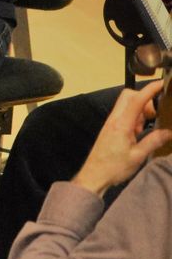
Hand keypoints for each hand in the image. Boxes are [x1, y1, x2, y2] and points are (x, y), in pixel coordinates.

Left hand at [71, 78, 170, 195]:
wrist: (94, 175)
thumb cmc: (114, 167)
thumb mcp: (138, 156)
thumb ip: (153, 141)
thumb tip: (169, 131)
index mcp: (121, 124)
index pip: (136, 100)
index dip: (149, 89)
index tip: (160, 83)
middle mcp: (114, 119)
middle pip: (128, 97)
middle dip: (144, 99)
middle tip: (154, 116)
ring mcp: (111, 123)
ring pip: (127, 105)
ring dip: (140, 111)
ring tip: (147, 128)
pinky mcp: (111, 128)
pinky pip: (125, 115)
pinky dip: (135, 118)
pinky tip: (140, 132)